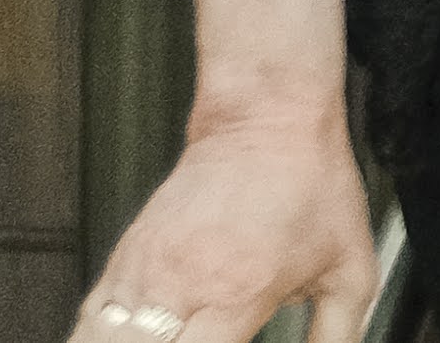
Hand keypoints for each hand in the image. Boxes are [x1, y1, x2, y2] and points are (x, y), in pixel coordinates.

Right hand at [71, 111, 379, 342]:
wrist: (267, 119)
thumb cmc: (310, 184)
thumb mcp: (350, 267)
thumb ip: (337, 332)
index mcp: (236, 296)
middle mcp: (181, 286)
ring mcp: (146, 271)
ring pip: (98, 339)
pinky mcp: (126, 256)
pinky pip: (89, 318)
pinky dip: (96, 337)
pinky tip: (121, 340)